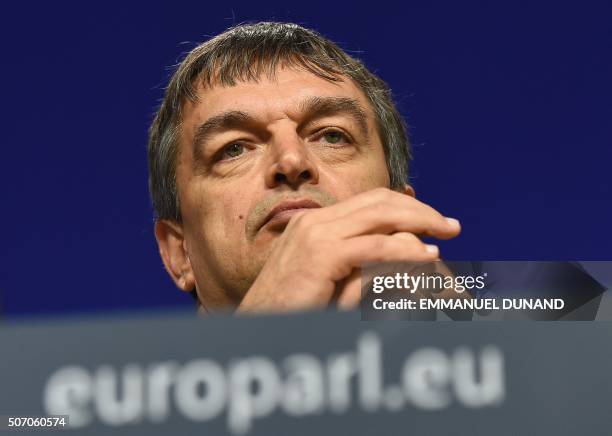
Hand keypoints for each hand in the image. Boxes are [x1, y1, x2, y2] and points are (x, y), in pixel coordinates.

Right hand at [236, 188, 460, 313]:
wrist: (257, 327)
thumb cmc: (291, 308)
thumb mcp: (326, 277)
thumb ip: (354, 260)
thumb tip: (391, 250)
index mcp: (315, 221)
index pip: (370, 201)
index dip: (405, 206)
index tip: (432, 220)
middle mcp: (315, 219)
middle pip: (380, 201)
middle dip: (420, 210)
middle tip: (450, 225)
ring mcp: (316, 233)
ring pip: (381, 216)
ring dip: (420, 223)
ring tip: (446, 236)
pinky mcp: (321, 255)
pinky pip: (375, 247)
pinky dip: (406, 250)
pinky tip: (427, 257)